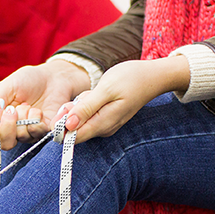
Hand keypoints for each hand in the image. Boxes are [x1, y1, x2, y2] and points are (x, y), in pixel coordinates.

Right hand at [0, 60, 91, 148]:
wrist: (52, 77)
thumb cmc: (28, 80)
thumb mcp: (7, 86)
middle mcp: (13, 129)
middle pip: (3, 143)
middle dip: (7, 126)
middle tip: (12, 110)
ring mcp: (28, 132)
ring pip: (20, 136)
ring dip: (23, 118)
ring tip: (28, 105)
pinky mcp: (43, 131)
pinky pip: (35, 133)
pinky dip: (35, 119)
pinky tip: (37, 110)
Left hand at [52, 55, 189, 143]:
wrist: (153, 76)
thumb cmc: (131, 79)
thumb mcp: (106, 89)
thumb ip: (86, 108)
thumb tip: (68, 125)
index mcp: (103, 124)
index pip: (74, 137)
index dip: (61, 127)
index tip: (63, 109)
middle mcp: (104, 129)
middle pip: (74, 130)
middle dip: (70, 113)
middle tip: (82, 96)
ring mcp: (105, 125)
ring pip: (80, 121)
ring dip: (79, 107)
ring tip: (93, 93)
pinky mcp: (106, 118)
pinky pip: (87, 115)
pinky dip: (86, 104)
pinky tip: (96, 94)